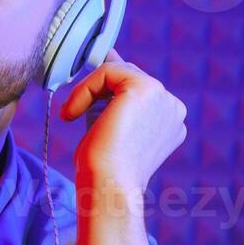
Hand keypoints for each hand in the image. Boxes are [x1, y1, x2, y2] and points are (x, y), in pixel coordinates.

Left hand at [58, 48, 187, 192]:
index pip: (137, 89)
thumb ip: (114, 98)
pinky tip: (71, 113)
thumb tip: (109, 58)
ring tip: (71, 115)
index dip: (107, 88)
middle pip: (129, 76)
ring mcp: (163, 97)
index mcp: (169, 120)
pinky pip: (107, 72)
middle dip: (96, 89)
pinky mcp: (145, 89)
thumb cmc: (104, 170)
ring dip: (88, 90)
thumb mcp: (110, 129)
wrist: (109, 187)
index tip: (82, 102)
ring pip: (117, 71)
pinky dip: (84, 89)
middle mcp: (172, 107)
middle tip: (73, 112)